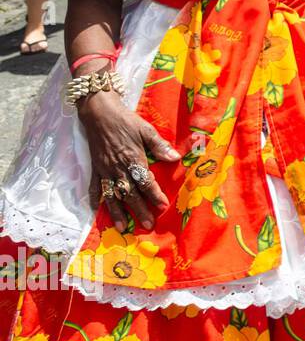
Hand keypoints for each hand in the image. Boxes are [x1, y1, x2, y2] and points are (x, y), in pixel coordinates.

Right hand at [80, 89, 180, 232]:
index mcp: (132, 158)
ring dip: (117, 212)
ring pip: (112, 195)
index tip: (163, 205)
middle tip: (148, 224)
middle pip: (130, 193)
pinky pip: (94, 187)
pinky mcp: (95, 167)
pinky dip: (95, 199)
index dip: (154, 194)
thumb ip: (159, 145)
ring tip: (122, 228)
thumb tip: (175, 157)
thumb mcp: (145, 129)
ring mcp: (105, 169)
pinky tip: (96, 210)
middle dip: (139, 210)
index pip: (145, 181)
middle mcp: (117, 167)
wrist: (99, 112)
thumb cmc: (125, 120)